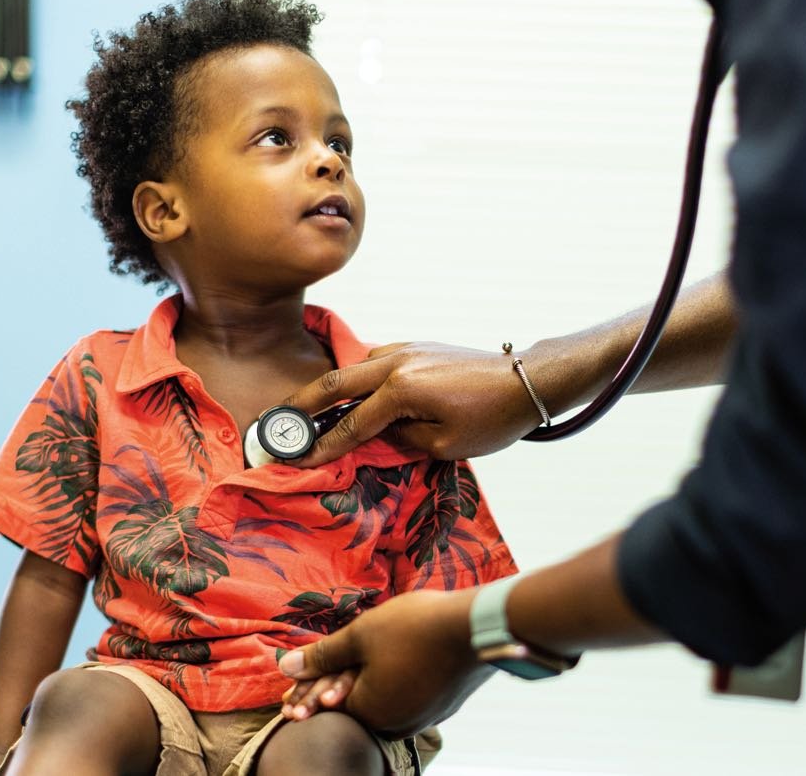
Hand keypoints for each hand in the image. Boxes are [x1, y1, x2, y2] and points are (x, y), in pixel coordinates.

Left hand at [278, 589, 493, 737]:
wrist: (479, 627)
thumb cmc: (416, 628)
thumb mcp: (359, 636)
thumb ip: (322, 655)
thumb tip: (284, 667)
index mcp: (371, 712)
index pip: (329, 706)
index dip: (307, 696)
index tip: (289, 696)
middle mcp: (397, 724)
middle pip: (357, 706)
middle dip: (335, 691)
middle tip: (318, 682)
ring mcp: (424, 716)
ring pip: (385, 700)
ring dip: (369, 683)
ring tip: (363, 660)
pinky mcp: (443, 704)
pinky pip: (408, 695)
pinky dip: (396, 681)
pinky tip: (399, 660)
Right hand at [281, 342, 542, 465]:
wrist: (526, 381)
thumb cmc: (492, 417)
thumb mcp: (444, 444)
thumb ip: (399, 440)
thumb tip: (374, 435)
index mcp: (402, 389)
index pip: (351, 423)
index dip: (322, 445)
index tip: (296, 458)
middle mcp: (398, 362)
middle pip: (336, 382)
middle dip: (303, 403)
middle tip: (279, 422)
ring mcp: (408, 349)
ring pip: (356, 366)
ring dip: (332, 387)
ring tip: (312, 411)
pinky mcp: (419, 347)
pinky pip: (376, 361)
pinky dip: (359, 377)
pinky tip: (357, 393)